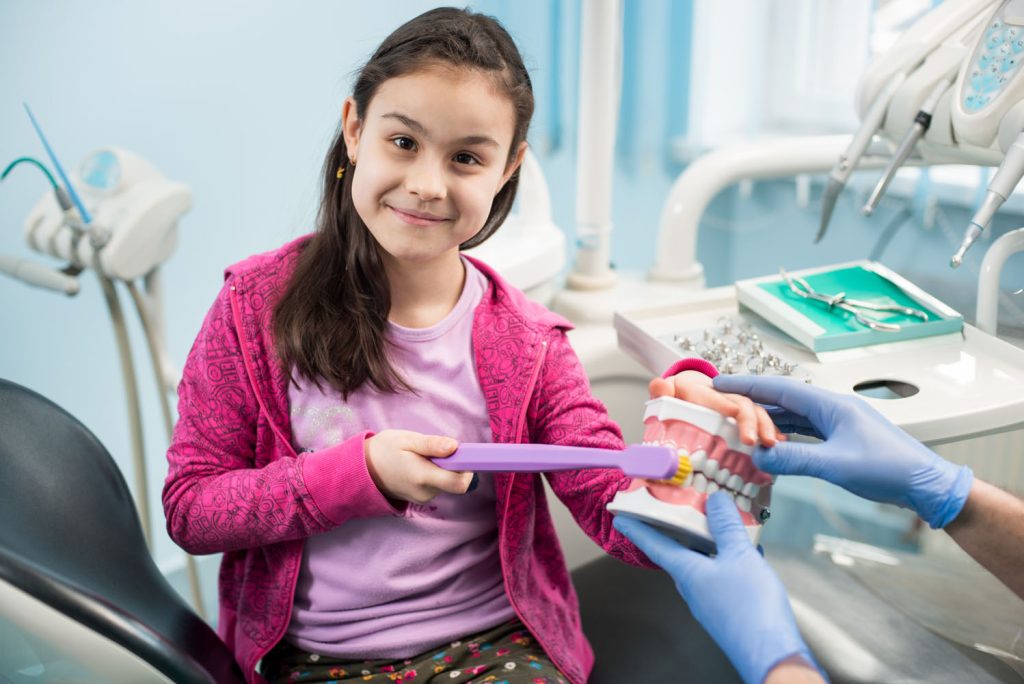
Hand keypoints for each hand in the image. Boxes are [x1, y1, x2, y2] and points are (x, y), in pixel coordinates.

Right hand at [363, 430, 473, 503]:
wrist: (363, 470)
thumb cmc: (385, 450)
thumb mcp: (407, 439)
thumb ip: (432, 445)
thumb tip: (455, 446)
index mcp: (423, 477)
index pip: (459, 483)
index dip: (468, 468)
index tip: (466, 453)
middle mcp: (426, 492)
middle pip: (456, 481)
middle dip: (454, 464)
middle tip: (438, 450)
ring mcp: (424, 497)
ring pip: (448, 482)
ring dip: (443, 468)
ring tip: (423, 456)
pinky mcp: (422, 498)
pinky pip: (439, 484)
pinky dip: (436, 473)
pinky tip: (420, 465)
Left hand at [614, 492, 817, 683]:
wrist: (771, 654)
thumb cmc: (750, 607)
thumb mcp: (740, 556)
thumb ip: (726, 526)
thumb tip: (713, 499)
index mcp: (687, 572)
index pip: (654, 545)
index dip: (637, 528)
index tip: (619, 516)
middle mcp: (692, 587)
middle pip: (677, 553)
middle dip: (675, 532)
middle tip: (673, 511)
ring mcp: (709, 601)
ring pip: (702, 564)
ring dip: (707, 544)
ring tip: (717, 525)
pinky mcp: (727, 610)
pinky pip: (721, 577)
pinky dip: (728, 560)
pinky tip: (746, 553)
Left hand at [650, 371, 781, 446]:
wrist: (689, 394)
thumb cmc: (679, 398)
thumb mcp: (668, 394)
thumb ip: (662, 391)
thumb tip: (659, 384)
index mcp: (702, 389)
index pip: (712, 394)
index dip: (721, 403)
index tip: (732, 412)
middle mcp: (725, 395)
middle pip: (741, 403)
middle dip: (749, 420)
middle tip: (751, 440)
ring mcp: (738, 406)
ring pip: (757, 413)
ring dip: (765, 427)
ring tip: (770, 444)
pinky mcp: (746, 420)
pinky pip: (762, 424)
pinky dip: (771, 434)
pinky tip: (778, 447)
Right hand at [713, 375, 973, 528]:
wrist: (925, 484)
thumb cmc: (888, 469)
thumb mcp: (835, 465)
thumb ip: (794, 459)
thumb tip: (757, 455)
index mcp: (830, 405)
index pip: (779, 389)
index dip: (746, 384)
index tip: (719, 383)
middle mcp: (833, 408)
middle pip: (784, 399)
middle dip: (752, 399)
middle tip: (723, 402)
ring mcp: (839, 422)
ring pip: (794, 415)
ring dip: (768, 418)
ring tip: (739, 421)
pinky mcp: (843, 438)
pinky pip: (806, 430)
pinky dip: (785, 433)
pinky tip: (772, 441)